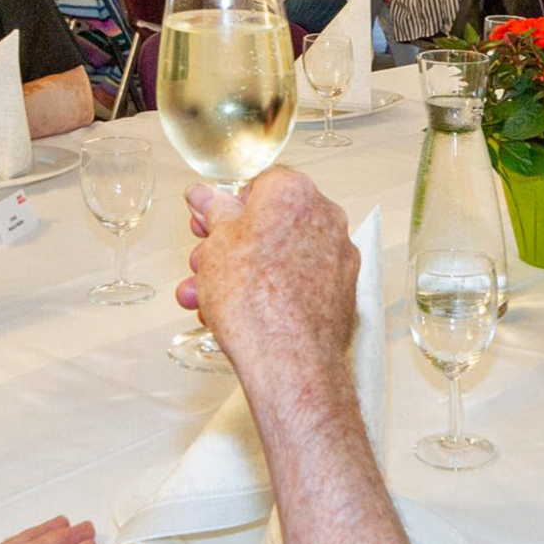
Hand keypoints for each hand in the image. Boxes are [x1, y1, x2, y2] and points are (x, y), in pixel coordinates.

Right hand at [174, 170, 363, 429]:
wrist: (288, 358)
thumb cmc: (253, 297)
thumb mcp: (216, 244)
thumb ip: (213, 211)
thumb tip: (204, 195)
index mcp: (295, 192)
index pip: (257, 186)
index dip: (225, 208)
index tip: (204, 227)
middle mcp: (326, 217)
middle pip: (268, 224)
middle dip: (227, 246)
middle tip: (201, 266)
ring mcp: (338, 256)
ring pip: (279, 257)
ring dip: (239, 274)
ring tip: (203, 301)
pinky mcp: (342, 291)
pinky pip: (298, 282)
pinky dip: (271, 292)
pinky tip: (238, 315)